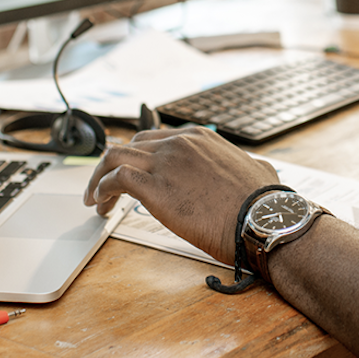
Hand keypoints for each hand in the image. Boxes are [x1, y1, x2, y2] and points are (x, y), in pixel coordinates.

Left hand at [84, 126, 279, 264]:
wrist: (262, 219)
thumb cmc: (263, 203)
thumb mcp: (257, 169)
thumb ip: (245, 165)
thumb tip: (255, 171)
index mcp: (199, 138)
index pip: (154, 139)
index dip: (137, 157)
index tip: (130, 173)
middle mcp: (179, 143)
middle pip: (130, 145)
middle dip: (114, 166)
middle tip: (107, 188)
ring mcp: (165, 162)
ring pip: (115, 157)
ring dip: (99, 177)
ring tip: (95, 199)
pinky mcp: (155, 188)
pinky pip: (115, 179)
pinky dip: (101, 190)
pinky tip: (101, 205)